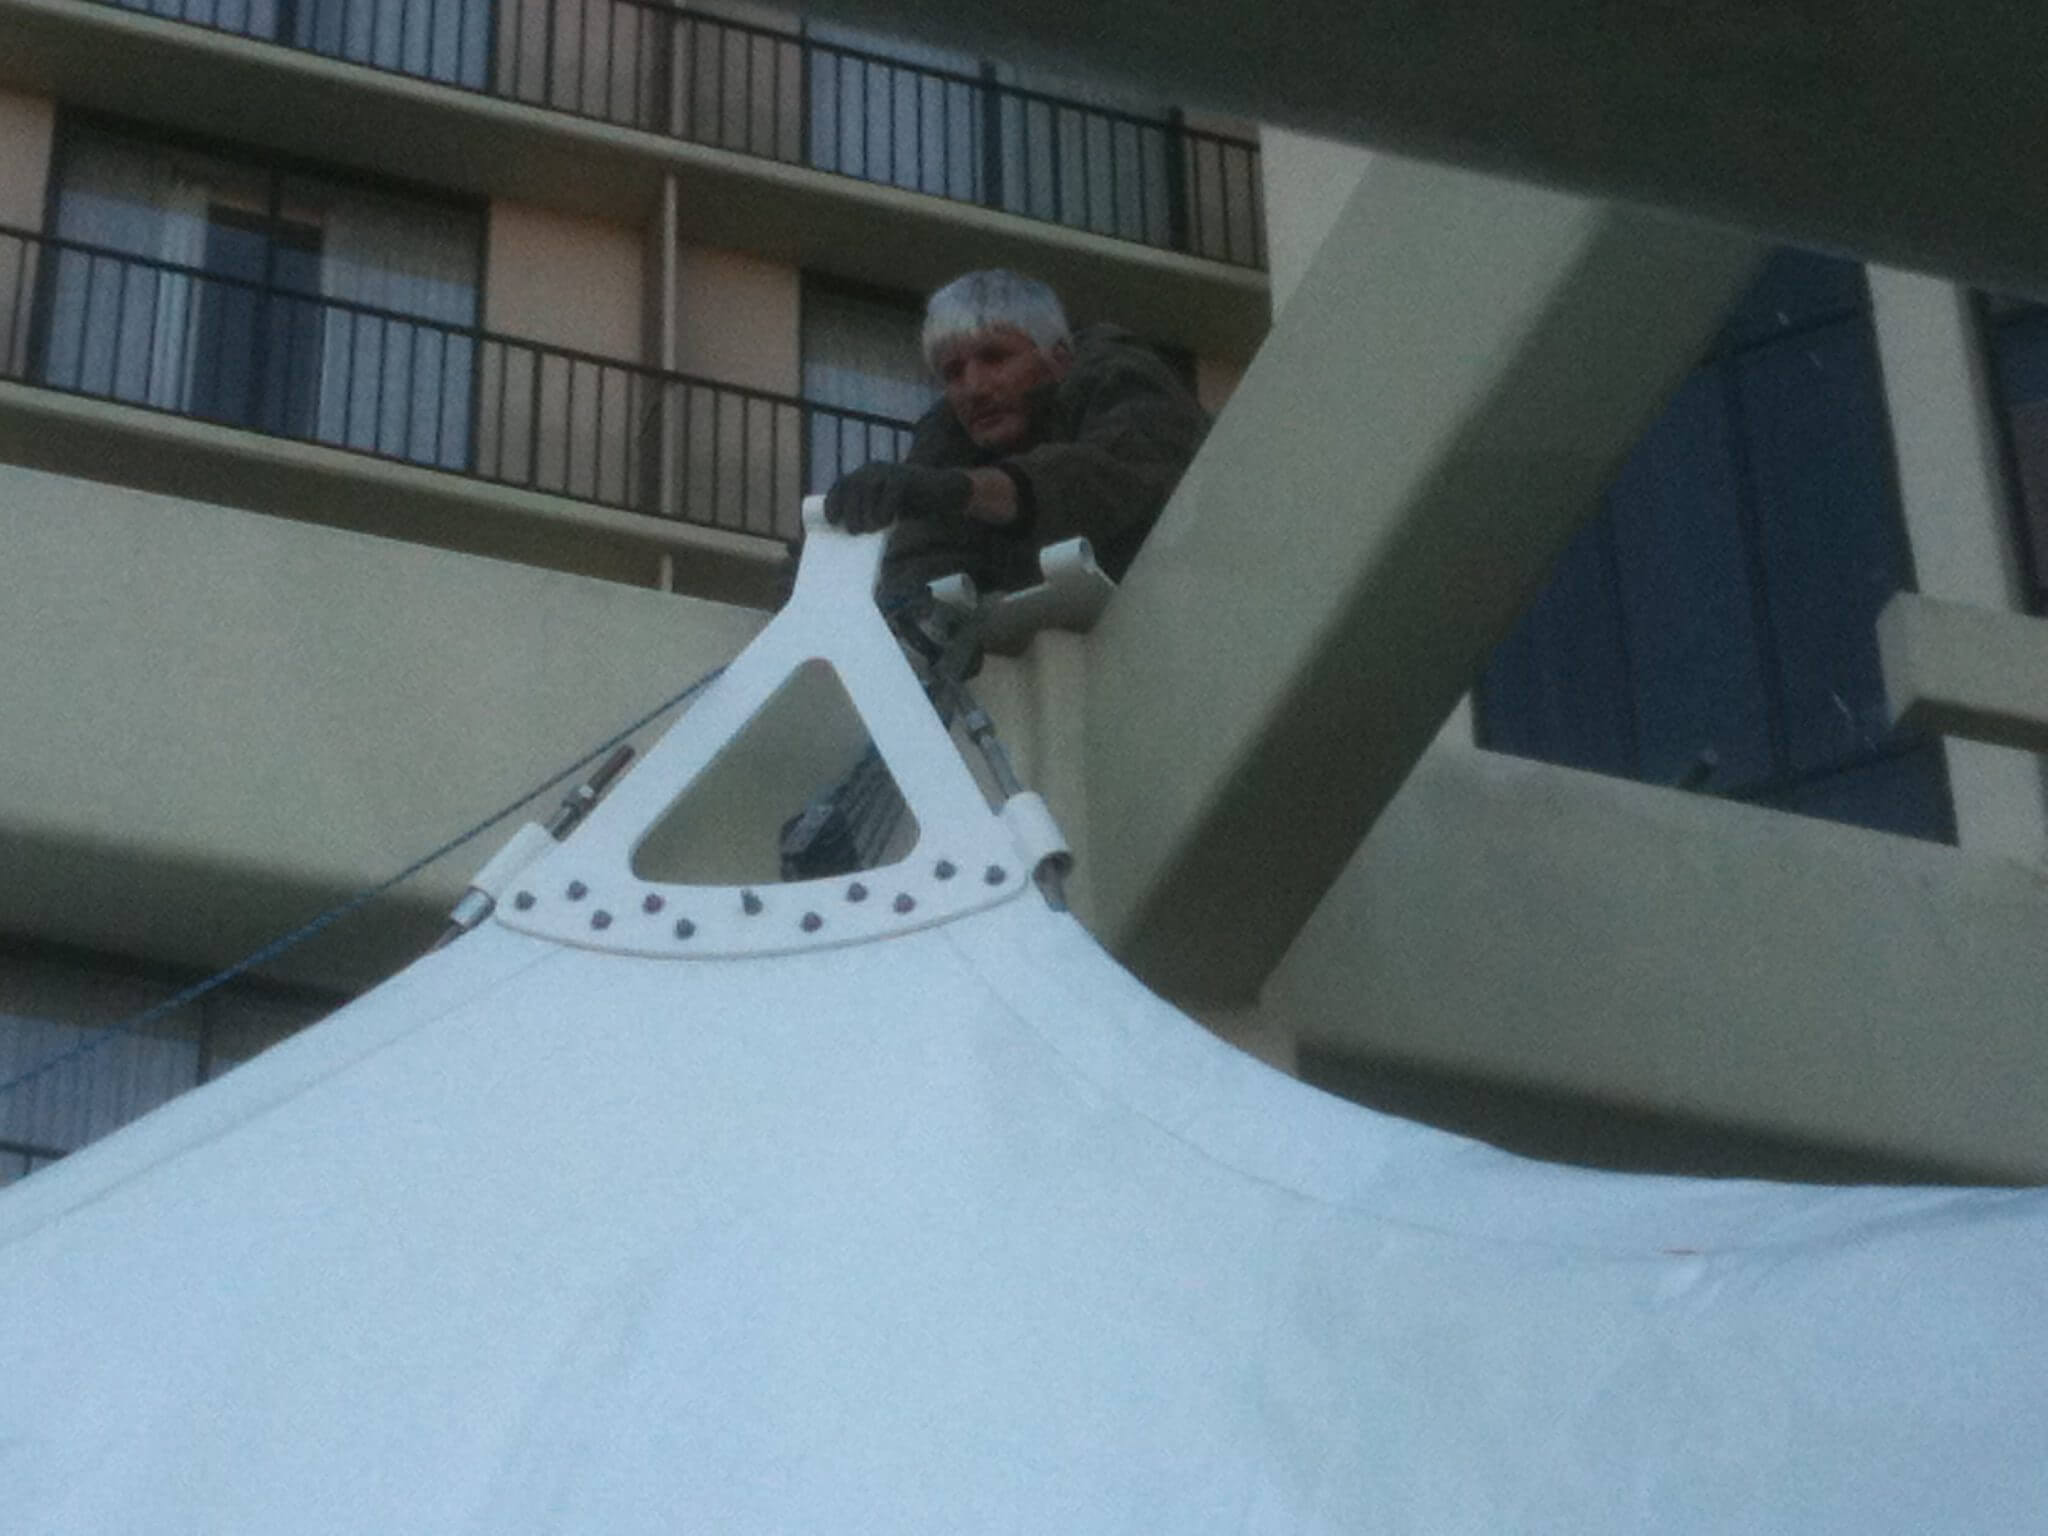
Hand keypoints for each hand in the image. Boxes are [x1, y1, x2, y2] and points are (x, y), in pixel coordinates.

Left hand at [824, 463, 971, 532]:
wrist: (941, 495)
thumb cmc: (911, 507)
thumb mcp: (885, 512)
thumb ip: (870, 518)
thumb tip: (852, 538)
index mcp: (864, 476)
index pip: (841, 485)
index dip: (833, 502)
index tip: (832, 521)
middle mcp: (873, 469)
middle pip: (852, 486)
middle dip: (850, 510)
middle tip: (854, 532)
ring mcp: (889, 470)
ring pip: (867, 486)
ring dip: (865, 510)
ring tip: (869, 530)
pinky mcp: (905, 475)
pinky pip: (889, 489)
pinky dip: (885, 507)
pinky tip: (885, 522)